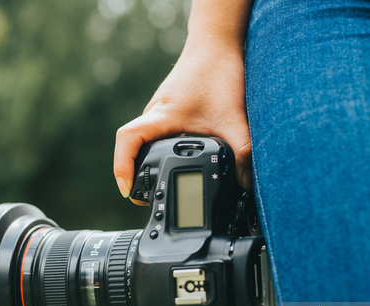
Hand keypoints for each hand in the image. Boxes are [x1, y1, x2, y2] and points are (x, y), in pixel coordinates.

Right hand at [113, 13, 251, 197]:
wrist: (217, 44)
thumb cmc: (219, 71)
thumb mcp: (234, 118)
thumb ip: (243, 151)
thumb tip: (247, 184)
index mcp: (162, 116)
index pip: (128, 140)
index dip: (122, 166)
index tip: (126, 188)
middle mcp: (155, 114)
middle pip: (130, 147)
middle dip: (130, 173)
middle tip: (139, 197)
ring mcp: (159, 113)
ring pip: (141, 141)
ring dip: (142, 162)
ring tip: (153, 185)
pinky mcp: (168, 112)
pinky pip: (153, 135)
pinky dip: (157, 151)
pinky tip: (173, 162)